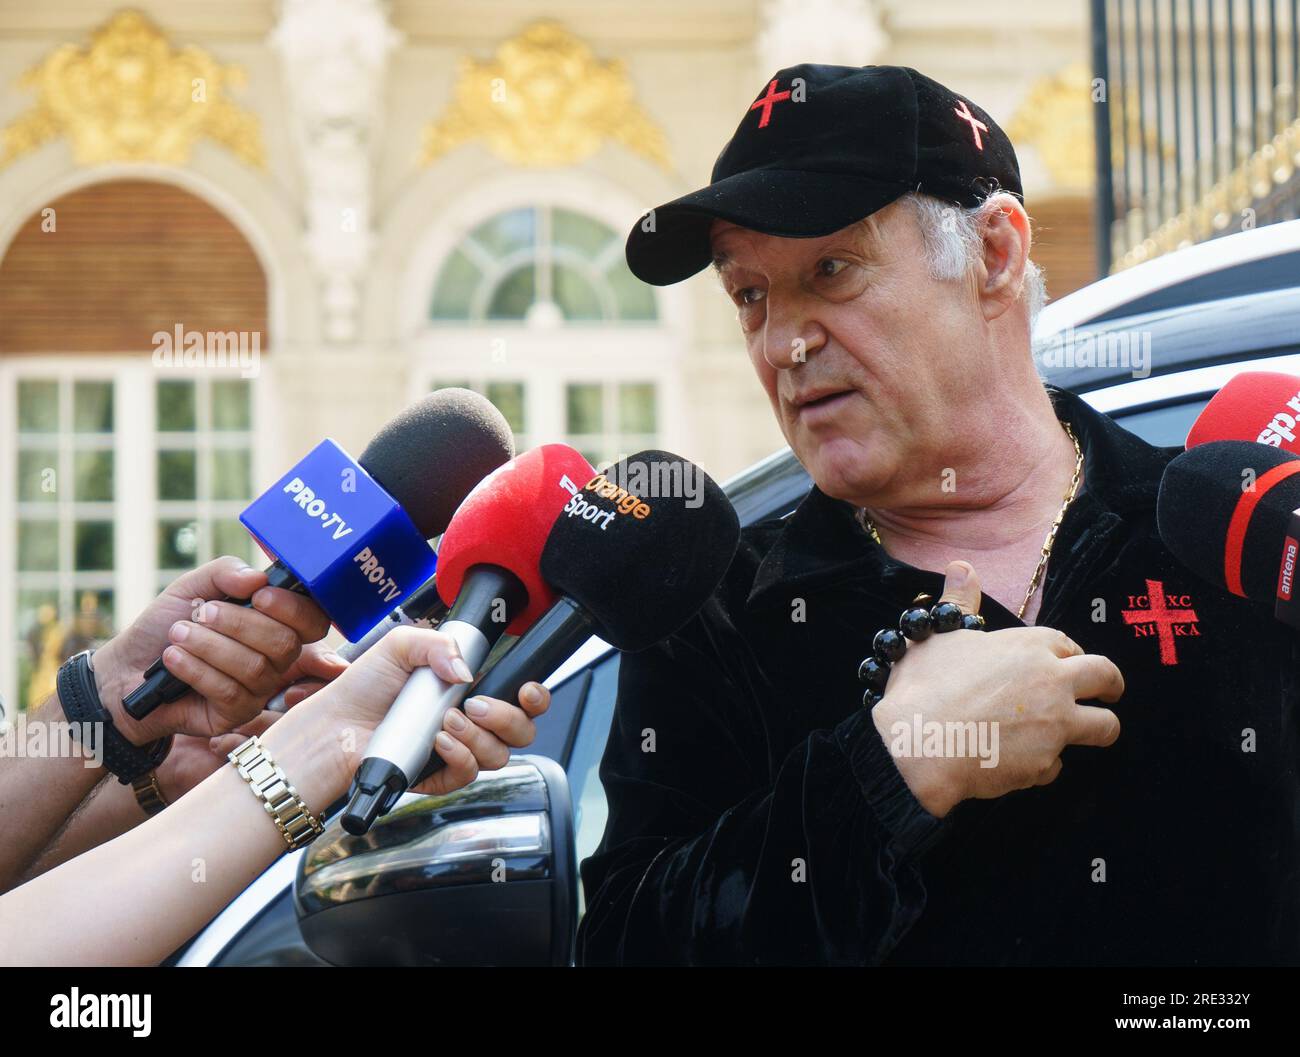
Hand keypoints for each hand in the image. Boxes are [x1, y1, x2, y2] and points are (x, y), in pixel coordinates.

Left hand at [93, 557, 338, 743]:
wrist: (123, 670)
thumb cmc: (163, 626)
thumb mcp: (191, 588)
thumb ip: (224, 573)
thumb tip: (258, 578)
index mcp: (274, 623)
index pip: (312, 619)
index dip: (293, 608)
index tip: (257, 596)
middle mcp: (275, 658)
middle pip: (285, 644)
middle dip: (239, 624)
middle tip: (201, 614)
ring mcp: (259, 689)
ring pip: (256, 668)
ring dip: (210, 646)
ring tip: (177, 635)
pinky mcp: (236, 715)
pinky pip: (231, 692)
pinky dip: (196, 669)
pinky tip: (172, 658)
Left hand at [264, 625, 549, 805]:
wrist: (335, 724)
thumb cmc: (363, 688)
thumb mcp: (400, 646)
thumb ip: (438, 644)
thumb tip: (467, 670)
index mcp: (467, 690)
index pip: (519, 698)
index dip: (534, 698)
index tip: (527, 690)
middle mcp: (468, 722)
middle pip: (520, 731)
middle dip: (508, 718)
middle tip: (477, 705)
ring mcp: (455, 751)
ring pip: (498, 755)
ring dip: (478, 737)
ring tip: (446, 721)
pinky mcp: (439, 777)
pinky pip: (468, 775)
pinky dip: (459, 756)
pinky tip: (437, 740)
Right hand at [872, 560, 1122, 817]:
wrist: (920, 744)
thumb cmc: (924, 686)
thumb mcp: (937, 634)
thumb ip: (958, 602)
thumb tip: (962, 567)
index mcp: (1028, 646)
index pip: (1067, 643)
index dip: (1070, 653)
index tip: (1068, 661)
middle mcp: (1052, 682)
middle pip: (1106, 678)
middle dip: (1112, 685)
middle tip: (1110, 694)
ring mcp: (1055, 726)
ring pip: (1104, 727)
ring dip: (1097, 730)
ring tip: (1082, 736)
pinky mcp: (1045, 765)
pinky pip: (1057, 766)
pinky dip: (1042, 765)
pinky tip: (1018, 763)